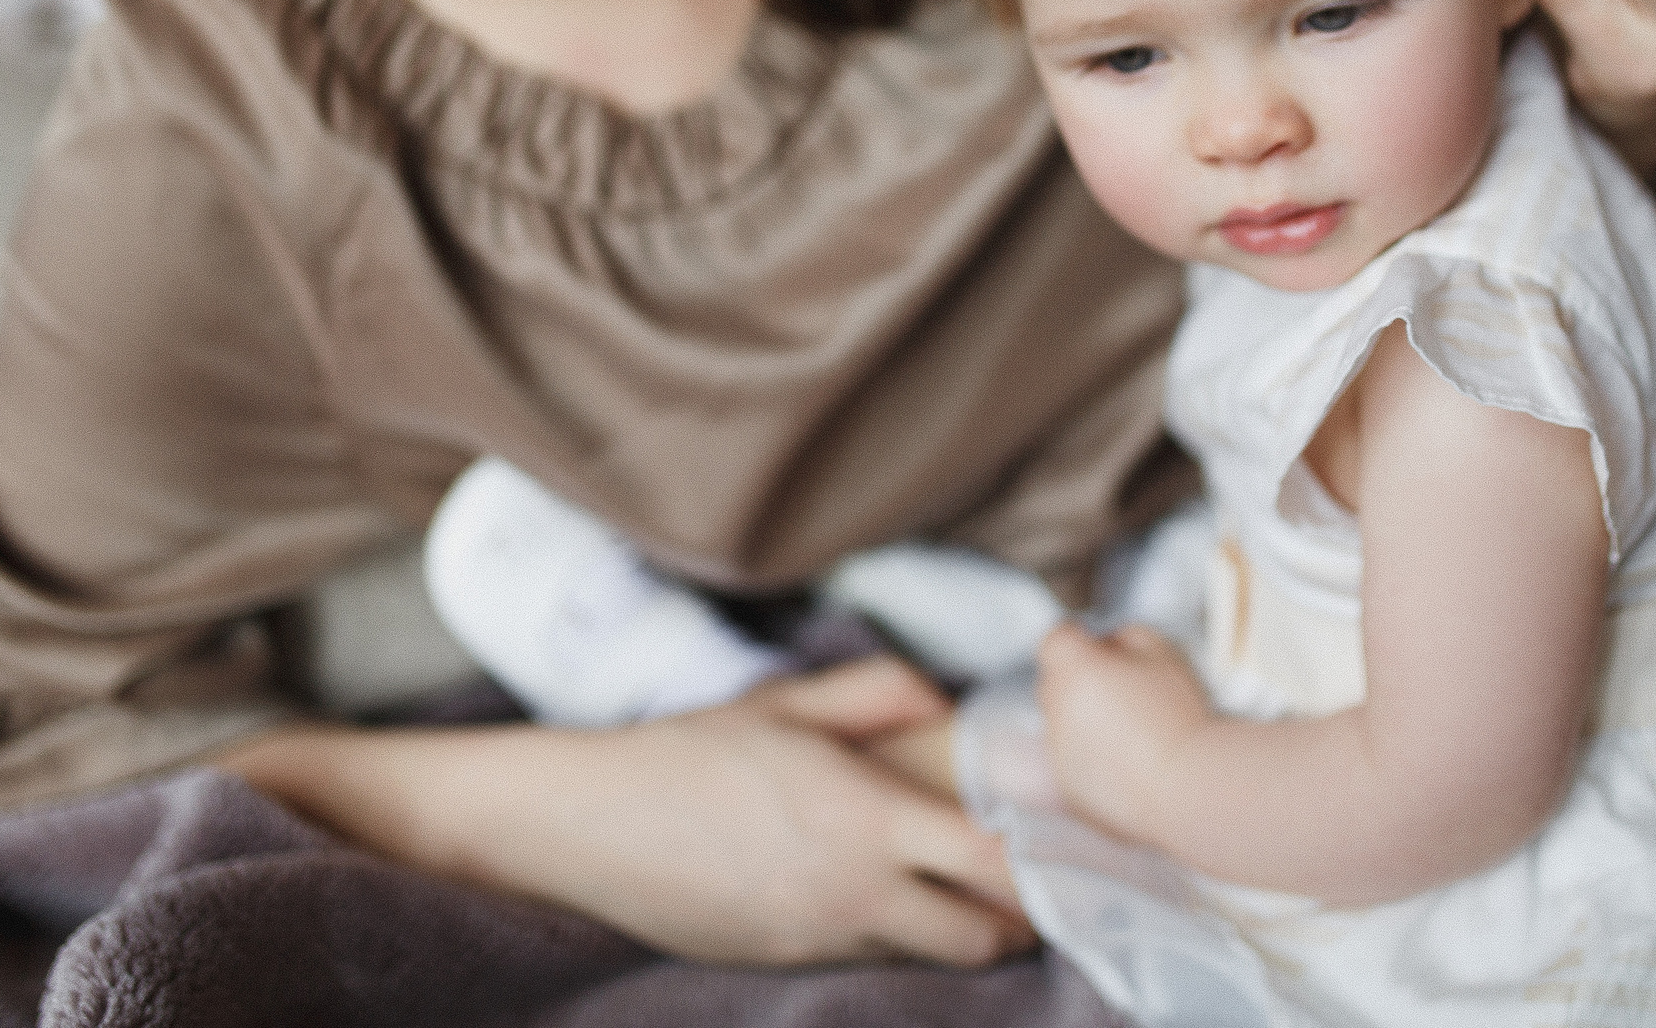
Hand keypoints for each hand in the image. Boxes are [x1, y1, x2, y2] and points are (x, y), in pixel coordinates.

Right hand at [223, 656, 1032, 967]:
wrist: (589, 825)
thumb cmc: (691, 751)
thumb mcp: (787, 701)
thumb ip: (880, 692)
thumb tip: (947, 704)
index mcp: (865, 817)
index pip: (992, 860)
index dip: (1044, 859)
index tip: (1067, 839)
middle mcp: (853, 890)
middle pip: (983, 936)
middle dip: (1018, 916)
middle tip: (1029, 877)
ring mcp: (821, 937)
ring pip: (931, 955)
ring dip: (960, 930)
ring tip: (963, 887)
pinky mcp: (788, 962)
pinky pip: (872, 957)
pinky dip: (898, 936)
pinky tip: (883, 896)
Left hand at [1033, 621, 1211, 845]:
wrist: (1192, 788)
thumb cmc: (1181, 721)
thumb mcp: (1164, 653)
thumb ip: (1127, 636)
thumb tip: (1111, 643)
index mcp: (1075, 671)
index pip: (1055, 640)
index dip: (1078, 640)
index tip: (1096, 645)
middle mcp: (1058, 712)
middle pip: (1055, 682)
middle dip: (1081, 680)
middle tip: (1125, 689)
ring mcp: (1059, 754)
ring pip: (1063, 724)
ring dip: (1086, 721)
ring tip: (1133, 732)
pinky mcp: (1069, 789)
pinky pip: (1072, 762)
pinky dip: (1092, 758)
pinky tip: (1130, 762)